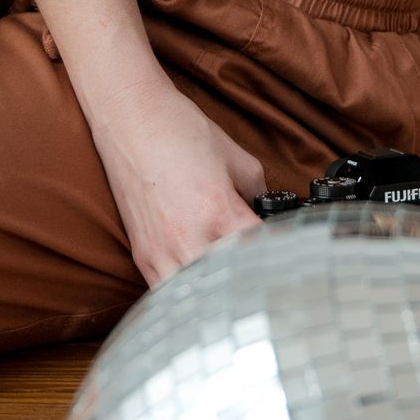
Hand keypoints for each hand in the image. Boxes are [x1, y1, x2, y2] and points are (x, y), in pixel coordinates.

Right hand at [88, 81, 267, 288]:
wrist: (131, 118)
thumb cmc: (180, 131)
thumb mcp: (236, 157)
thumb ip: (257, 191)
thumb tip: (264, 213)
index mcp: (219, 212)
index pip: (262, 255)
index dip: (280, 258)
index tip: (288, 257)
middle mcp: (189, 239)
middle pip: (231, 286)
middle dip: (250, 282)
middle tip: (263, 274)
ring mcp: (161, 252)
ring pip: (197, 301)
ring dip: (217, 296)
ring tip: (231, 287)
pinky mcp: (142, 256)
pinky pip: (166, 294)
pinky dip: (186, 296)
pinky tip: (200, 287)